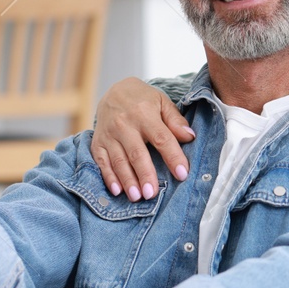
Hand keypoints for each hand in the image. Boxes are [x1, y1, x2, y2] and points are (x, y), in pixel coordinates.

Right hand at [90, 77, 194, 199]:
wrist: (113, 90)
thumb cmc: (143, 100)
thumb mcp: (162, 102)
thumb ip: (175, 120)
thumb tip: (190, 137)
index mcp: (144, 113)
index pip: (161, 138)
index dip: (172, 156)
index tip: (182, 174)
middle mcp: (124, 124)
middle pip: (136, 153)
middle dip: (145, 174)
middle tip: (152, 194)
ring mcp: (109, 134)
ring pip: (119, 160)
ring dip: (127, 180)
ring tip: (137, 197)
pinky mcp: (98, 143)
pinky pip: (102, 162)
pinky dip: (109, 177)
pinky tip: (117, 191)